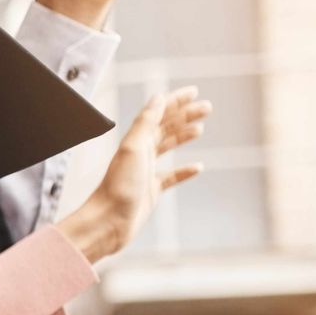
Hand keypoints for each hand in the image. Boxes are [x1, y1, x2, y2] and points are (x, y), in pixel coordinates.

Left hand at [57, 87, 209, 262]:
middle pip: (165, 128)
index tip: (195, 92)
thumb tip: (159, 97)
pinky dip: (184, 171)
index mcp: (135, 140)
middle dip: (185, 115)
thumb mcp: (134, 148)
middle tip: (208, 107)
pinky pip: (171, 177)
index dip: (175, 101)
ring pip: (168, 148)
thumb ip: (146, 122)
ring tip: (201, 128)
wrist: (107, 222)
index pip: (158, 113)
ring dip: (184, 136)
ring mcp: (145, 172)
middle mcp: (139, 153)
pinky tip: (198, 167)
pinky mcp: (151, 191)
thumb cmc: (118, 186)